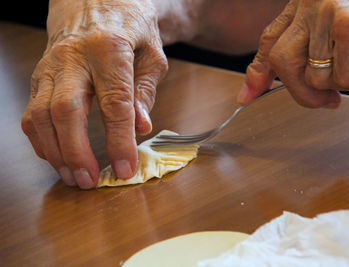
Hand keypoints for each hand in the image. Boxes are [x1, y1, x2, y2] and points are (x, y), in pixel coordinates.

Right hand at [21, 0, 167, 188]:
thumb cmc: (129, 25)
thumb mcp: (151, 53)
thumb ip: (145, 90)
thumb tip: (141, 127)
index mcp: (110, 48)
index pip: (115, 102)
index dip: (119, 139)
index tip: (125, 166)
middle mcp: (74, 57)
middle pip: (67, 110)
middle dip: (77, 151)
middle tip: (89, 180)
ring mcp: (52, 65)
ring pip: (41, 114)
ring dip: (55, 151)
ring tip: (73, 176)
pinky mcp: (40, 74)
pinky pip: (32, 111)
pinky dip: (41, 139)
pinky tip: (56, 156)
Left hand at [238, 0, 348, 107]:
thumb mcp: (339, 21)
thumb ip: (315, 44)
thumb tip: (305, 84)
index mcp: (304, 4)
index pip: (269, 41)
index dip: (257, 73)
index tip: (247, 96)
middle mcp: (310, 5)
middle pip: (282, 63)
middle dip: (301, 92)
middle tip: (327, 101)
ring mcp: (328, 14)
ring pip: (315, 77)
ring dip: (342, 83)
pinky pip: (344, 78)